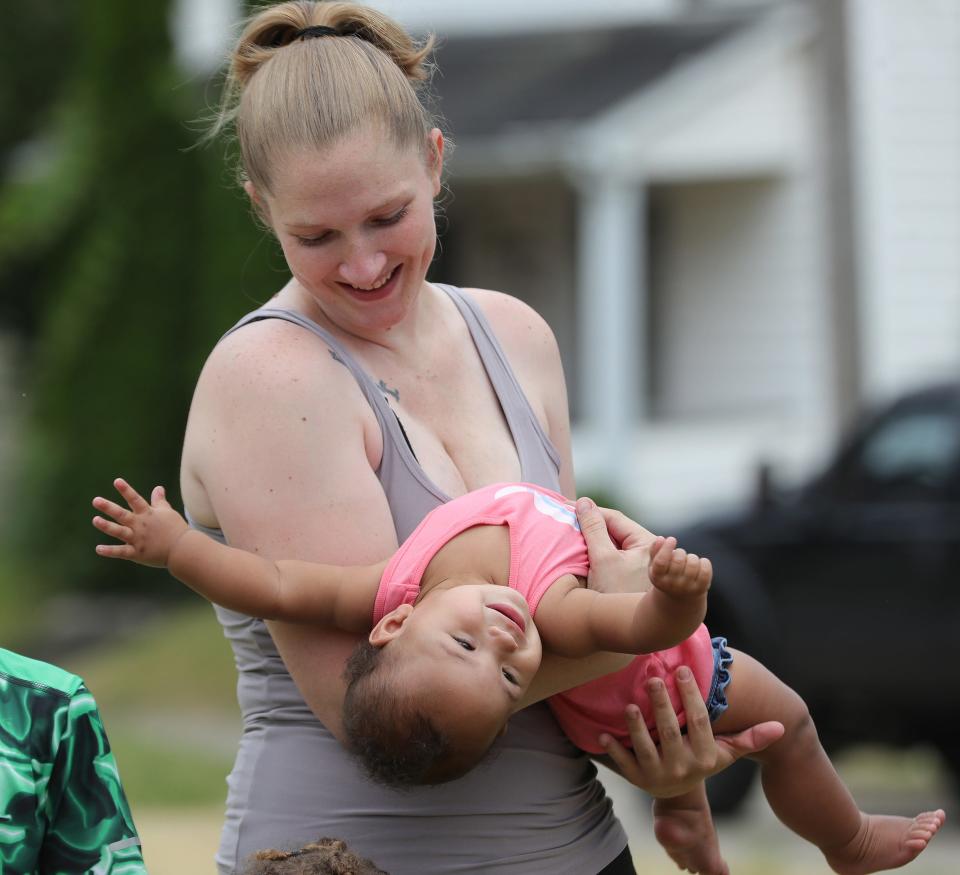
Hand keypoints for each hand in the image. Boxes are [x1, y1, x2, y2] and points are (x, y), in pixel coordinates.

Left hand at [92, 478, 187, 567]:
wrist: (183, 549)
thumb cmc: (176, 529)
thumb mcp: (167, 512)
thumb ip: (159, 501)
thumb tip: (158, 487)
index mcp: (148, 514)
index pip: (135, 499)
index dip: (126, 490)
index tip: (116, 481)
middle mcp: (140, 525)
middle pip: (122, 515)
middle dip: (109, 508)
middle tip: (96, 501)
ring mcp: (138, 539)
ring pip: (119, 532)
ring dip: (107, 526)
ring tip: (95, 520)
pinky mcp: (137, 553)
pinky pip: (121, 552)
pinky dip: (110, 551)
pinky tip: (98, 549)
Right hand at [576, 496, 656, 593]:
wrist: (639, 631)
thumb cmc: (622, 595)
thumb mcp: (604, 560)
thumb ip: (593, 529)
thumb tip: (584, 502)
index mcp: (645, 541)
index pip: (613, 517)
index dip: (590, 511)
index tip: (568, 508)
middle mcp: (649, 550)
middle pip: (615, 530)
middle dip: (592, 525)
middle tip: (567, 521)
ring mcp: (643, 564)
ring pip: (615, 544)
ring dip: (595, 539)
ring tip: (573, 536)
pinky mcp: (635, 577)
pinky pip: (616, 557)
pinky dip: (600, 553)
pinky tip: (585, 556)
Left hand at [599, 666, 784, 797]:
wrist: (678, 793)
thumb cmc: (702, 758)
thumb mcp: (726, 752)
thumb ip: (750, 739)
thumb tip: (781, 725)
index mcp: (704, 756)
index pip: (699, 722)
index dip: (691, 695)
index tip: (682, 669)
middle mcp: (682, 768)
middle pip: (669, 733)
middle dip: (661, 705)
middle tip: (653, 677)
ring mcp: (657, 775)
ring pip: (645, 749)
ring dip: (636, 727)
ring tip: (630, 704)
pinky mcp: (636, 779)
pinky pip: (623, 764)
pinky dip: (613, 750)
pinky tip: (603, 733)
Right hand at [648, 536, 712, 600]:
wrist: (679, 597)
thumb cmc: (666, 575)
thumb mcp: (655, 565)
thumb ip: (655, 550)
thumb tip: (661, 539)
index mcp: (658, 577)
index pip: (661, 562)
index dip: (666, 548)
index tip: (671, 539)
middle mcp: (671, 584)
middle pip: (678, 560)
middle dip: (680, 552)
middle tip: (679, 555)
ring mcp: (687, 587)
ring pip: (693, 563)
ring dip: (692, 557)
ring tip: (688, 561)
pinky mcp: (701, 588)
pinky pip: (705, 570)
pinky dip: (704, 562)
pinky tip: (700, 564)